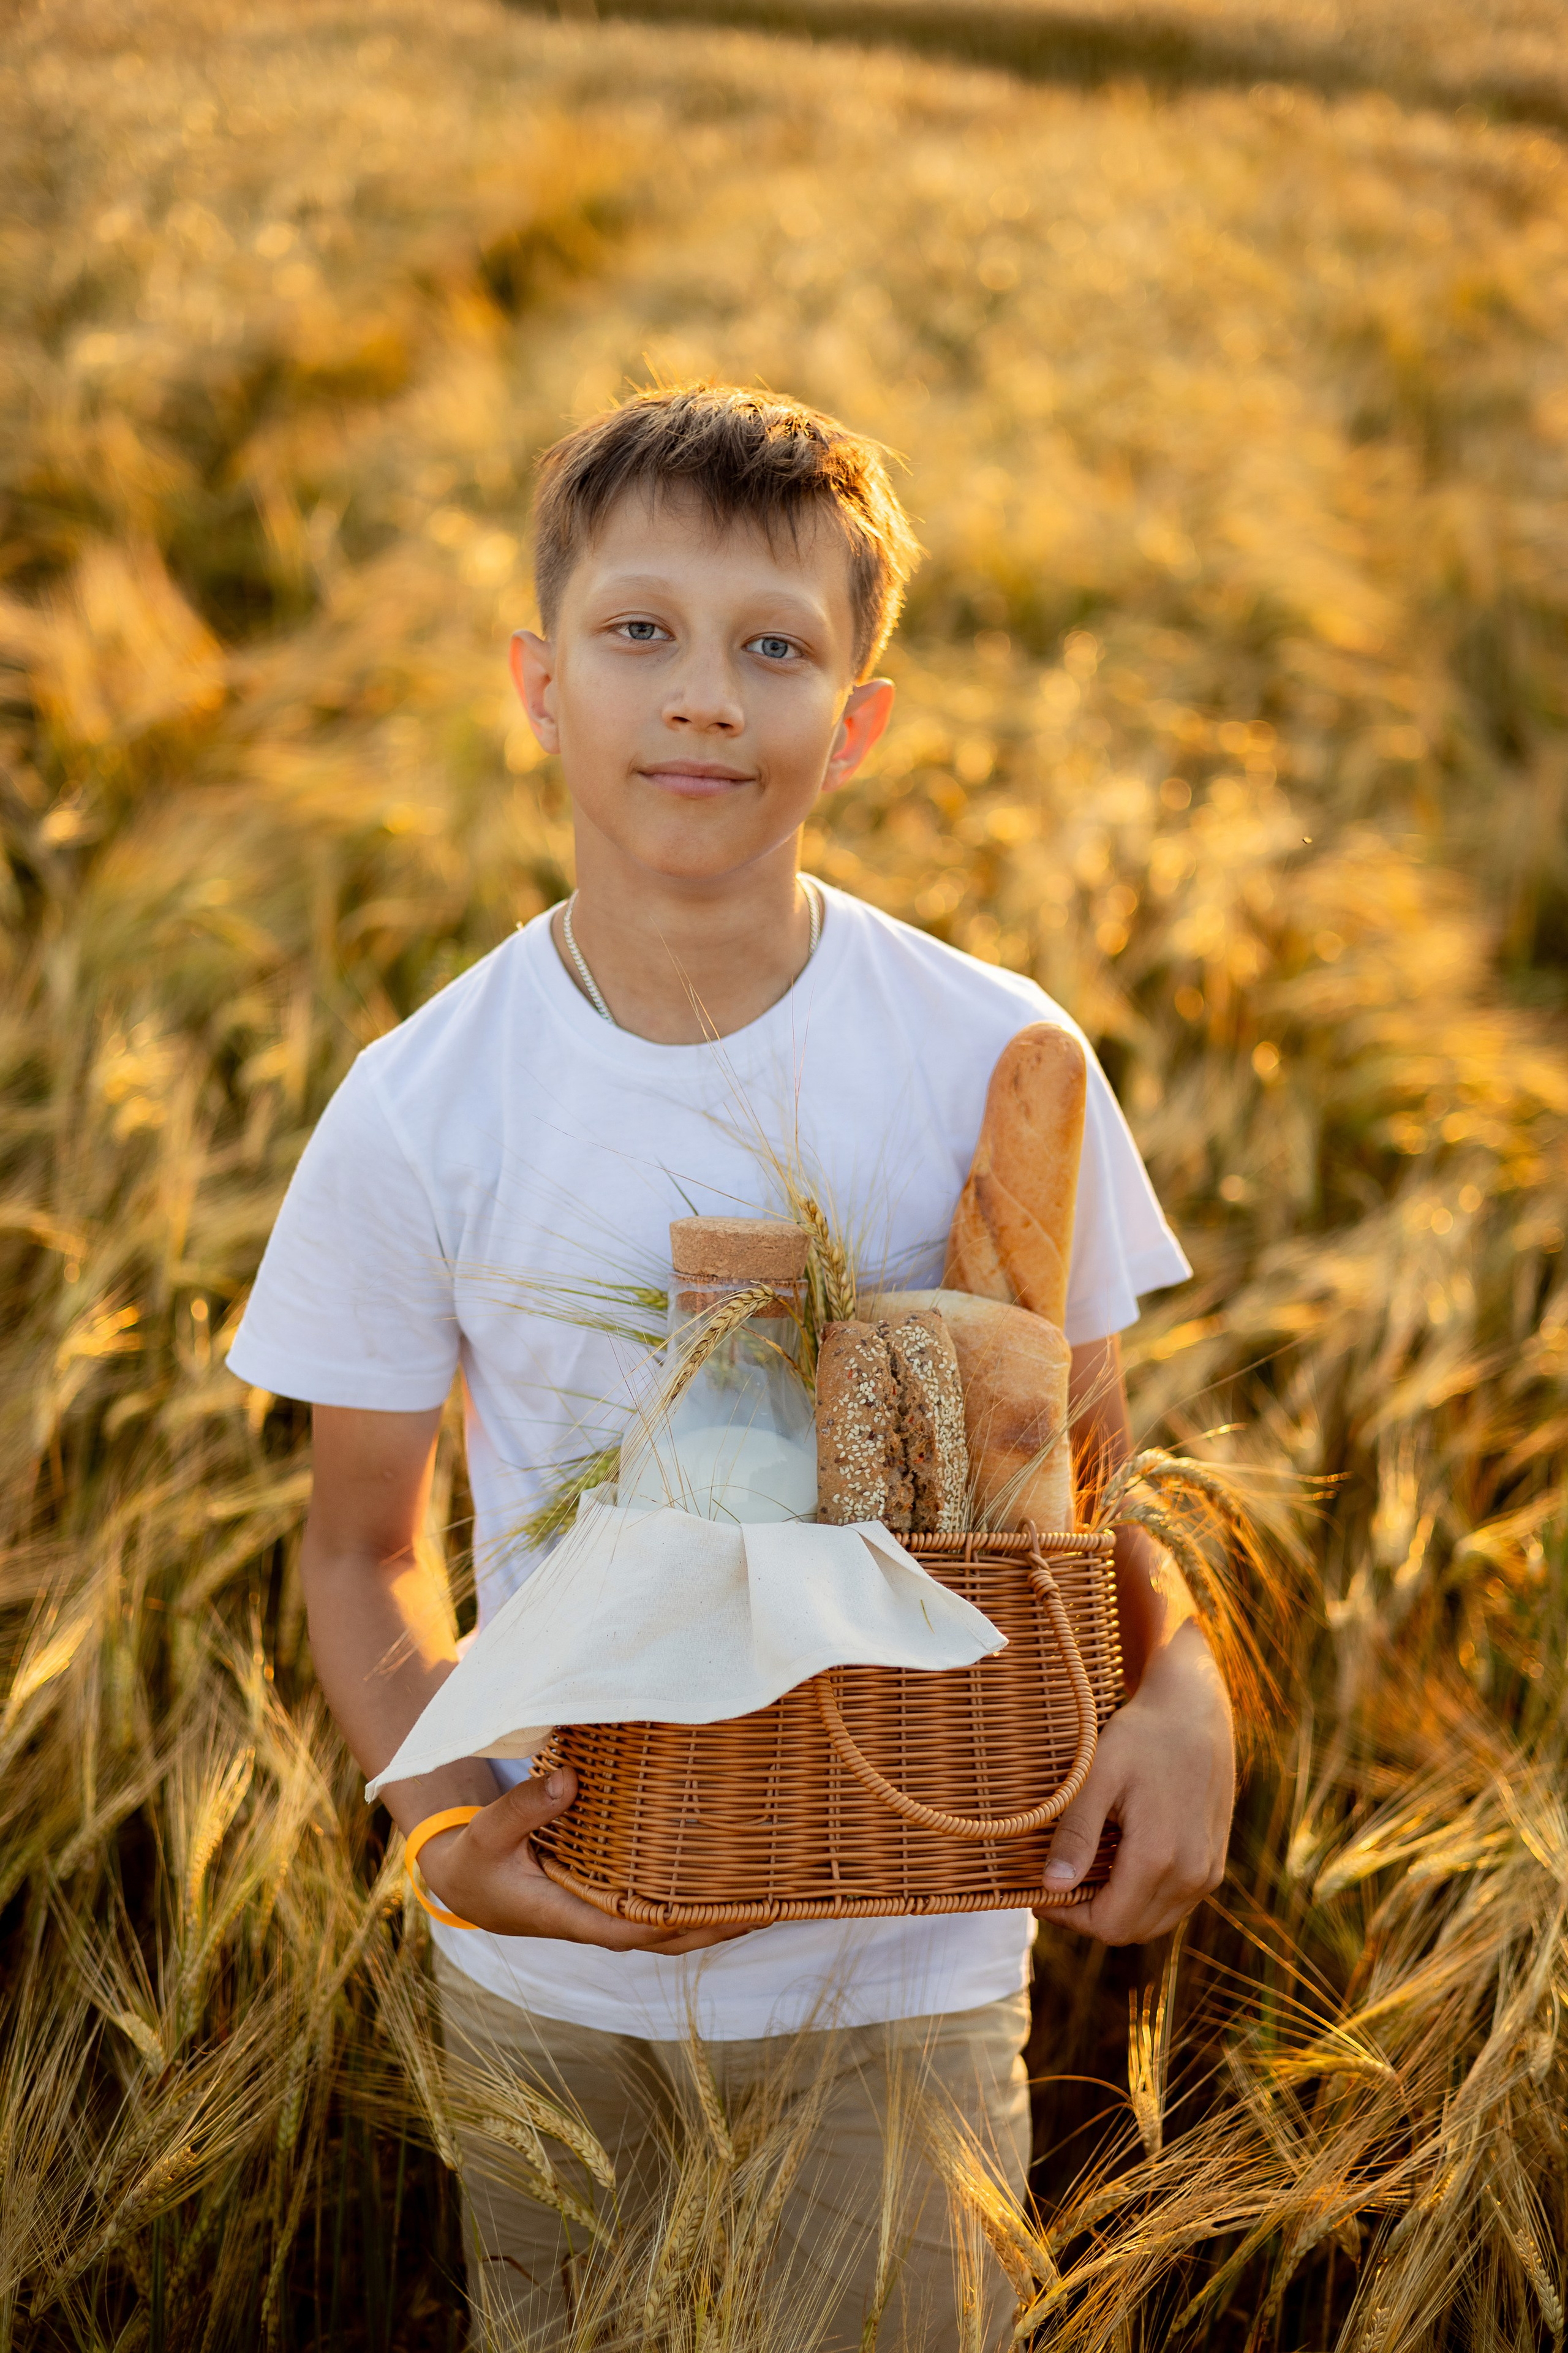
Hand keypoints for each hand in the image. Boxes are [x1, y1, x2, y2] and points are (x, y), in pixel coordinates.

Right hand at [416, 1769, 753, 1954]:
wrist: (466, 1882)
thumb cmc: (477, 1861)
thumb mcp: (486, 1833)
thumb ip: (523, 1808)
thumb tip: (570, 1782)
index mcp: (568, 1916)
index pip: (633, 1928)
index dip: (678, 1922)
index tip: (721, 1909)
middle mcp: (596, 1921)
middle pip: (667, 1937)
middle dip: (716, 1927)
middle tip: (768, 1905)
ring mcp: (606, 1912)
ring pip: (670, 1927)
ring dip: (714, 1918)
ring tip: (767, 1896)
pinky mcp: (609, 1898)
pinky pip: (659, 1907)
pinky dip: (693, 1901)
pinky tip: (727, 1881)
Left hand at [1035, 1620, 1234, 1943]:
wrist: (1195, 1713)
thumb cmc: (1141, 1738)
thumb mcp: (1097, 1778)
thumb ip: (1076, 1835)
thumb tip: (1051, 1887)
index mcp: (1159, 1858)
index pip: (1107, 1924)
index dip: (1067, 1917)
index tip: (1040, 1893)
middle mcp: (1191, 1875)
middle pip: (1129, 1931)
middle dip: (1088, 1917)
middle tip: (1056, 1884)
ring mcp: (1207, 1873)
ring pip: (1153, 1923)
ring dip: (1116, 1910)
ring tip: (1085, 1873)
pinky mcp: (1214, 1864)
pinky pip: (1173, 1905)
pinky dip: (1143, 1899)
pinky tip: (1120, 1865)